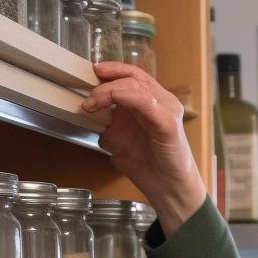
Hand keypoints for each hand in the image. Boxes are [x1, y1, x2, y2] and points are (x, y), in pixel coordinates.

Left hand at [82, 62, 206, 232]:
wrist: (168, 188)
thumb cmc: (149, 166)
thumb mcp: (119, 142)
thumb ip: (108, 126)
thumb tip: (91, 117)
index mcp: (152, 103)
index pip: (134, 75)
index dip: (113, 70)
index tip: (94, 72)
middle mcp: (163, 102)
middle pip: (134, 76)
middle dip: (106, 82)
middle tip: (88, 98)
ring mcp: (167, 111)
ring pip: (137, 85)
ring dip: (110, 91)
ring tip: (93, 104)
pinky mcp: (169, 123)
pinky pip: (145, 102)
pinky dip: (125, 97)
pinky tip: (112, 103)